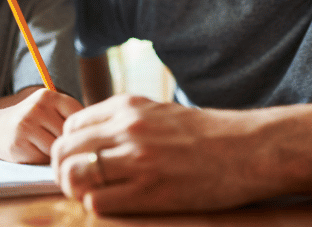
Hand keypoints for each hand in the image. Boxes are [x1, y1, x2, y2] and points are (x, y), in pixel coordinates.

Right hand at [0, 88, 82, 163]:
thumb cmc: (32, 122)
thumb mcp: (48, 109)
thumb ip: (69, 116)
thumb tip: (97, 134)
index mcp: (48, 95)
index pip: (77, 116)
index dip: (77, 131)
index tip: (71, 135)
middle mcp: (37, 107)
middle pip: (67, 134)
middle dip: (65, 143)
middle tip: (55, 144)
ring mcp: (26, 124)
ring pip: (56, 147)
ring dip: (54, 154)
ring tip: (43, 147)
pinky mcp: (18, 143)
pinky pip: (43, 158)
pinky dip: (42, 161)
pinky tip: (33, 153)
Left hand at [51, 94, 266, 213]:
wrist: (247, 149)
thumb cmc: (207, 135)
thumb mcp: (159, 113)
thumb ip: (125, 121)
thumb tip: (94, 139)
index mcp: (127, 106)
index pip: (72, 125)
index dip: (69, 146)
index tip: (79, 159)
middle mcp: (126, 128)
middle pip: (65, 150)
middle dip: (63, 169)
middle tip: (76, 183)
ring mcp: (137, 158)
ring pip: (74, 175)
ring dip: (76, 189)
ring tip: (91, 195)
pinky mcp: (149, 190)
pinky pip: (98, 202)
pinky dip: (97, 205)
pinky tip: (114, 203)